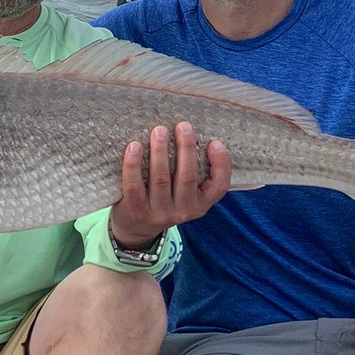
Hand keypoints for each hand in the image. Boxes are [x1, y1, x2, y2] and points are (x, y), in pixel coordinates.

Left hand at [110, 121, 230, 248]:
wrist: (136, 229)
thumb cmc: (164, 200)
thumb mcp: (184, 194)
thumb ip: (191, 172)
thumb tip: (192, 134)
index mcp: (200, 204)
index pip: (219, 186)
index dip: (221, 164)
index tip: (215, 142)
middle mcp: (182, 210)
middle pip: (187, 176)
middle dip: (186, 148)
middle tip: (183, 126)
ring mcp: (159, 212)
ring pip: (161, 178)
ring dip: (160, 152)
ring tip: (159, 131)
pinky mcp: (136, 210)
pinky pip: (134, 185)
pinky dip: (133, 164)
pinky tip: (134, 146)